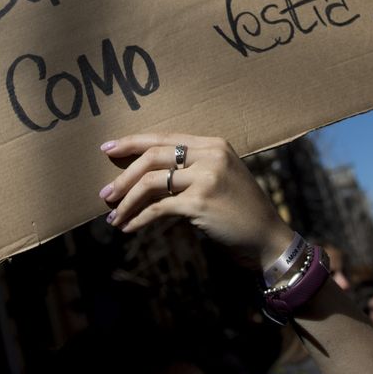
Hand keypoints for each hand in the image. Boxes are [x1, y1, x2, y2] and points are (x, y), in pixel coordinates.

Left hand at [98, 134, 294, 271]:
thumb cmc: (240, 210)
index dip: (132, 141)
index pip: (164, 137)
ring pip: (151, 182)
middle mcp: (210, 155)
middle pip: (153, 157)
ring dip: (127, 200)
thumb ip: (191, 169)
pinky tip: (129, 227)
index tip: (107, 148)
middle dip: (124, 175)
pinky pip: (158, 208)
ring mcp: (206, 178)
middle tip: (105, 193)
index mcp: (214, 144)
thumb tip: (146, 175)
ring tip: (114, 215)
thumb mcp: (219, 177)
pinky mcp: (200, 203)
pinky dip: (139, 218)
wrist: (267, 236)